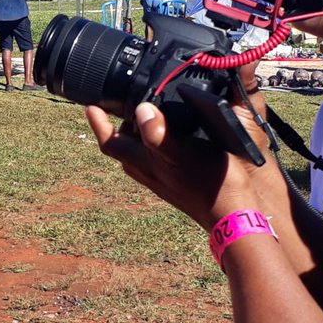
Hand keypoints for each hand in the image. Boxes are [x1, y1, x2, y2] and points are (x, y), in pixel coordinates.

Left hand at [85, 98, 281, 230]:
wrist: (232, 216)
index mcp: (144, 163)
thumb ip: (159, 134)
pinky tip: (174, 138)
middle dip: (117, 127)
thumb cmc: (209, 185)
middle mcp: (149, 173)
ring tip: (145, 116)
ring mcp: (163, 181)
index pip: (110, 142)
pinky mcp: (178, 184)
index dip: (98, 123)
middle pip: (122, 149)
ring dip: (138, 136)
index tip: (90, 105)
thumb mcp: (183, 153)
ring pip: (139, 156)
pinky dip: (158, 145)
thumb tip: (140, 110)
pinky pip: (158, 161)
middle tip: (117, 106)